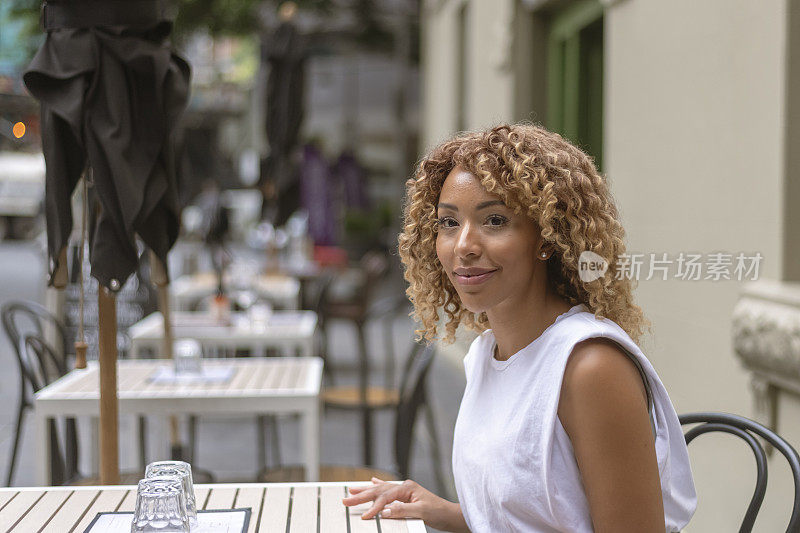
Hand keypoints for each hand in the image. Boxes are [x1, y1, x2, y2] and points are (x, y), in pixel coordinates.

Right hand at [342, 477, 468, 531]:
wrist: (450, 515)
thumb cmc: (439, 512)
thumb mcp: (421, 512)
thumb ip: (402, 509)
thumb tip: (384, 510)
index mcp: (407, 488)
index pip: (386, 497)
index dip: (374, 506)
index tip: (364, 515)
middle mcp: (405, 487)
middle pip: (379, 490)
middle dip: (362, 495)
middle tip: (346, 499)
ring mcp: (405, 490)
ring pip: (381, 489)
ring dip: (366, 490)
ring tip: (352, 490)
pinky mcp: (406, 496)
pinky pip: (387, 490)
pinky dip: (378, 486)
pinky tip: (373, 482)